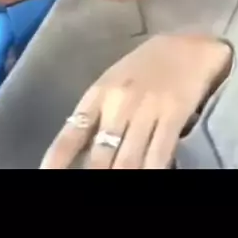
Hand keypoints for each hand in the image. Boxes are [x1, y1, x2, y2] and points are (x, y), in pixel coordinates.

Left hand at [40, 33, 232, 168]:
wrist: (190, 45)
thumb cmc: (148, 65)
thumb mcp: (114, 81)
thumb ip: (98, 112)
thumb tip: (79, 150)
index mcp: (99, 93)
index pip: (71, 134)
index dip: (57, 160)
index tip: (47, 174)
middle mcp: (118, 103)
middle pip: (99, 155)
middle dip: (93, 175)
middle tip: (89, 187)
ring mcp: (146, 110)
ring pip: (128, 161)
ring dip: (120, 177)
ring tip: (114, 191)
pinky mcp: (173, 115)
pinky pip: (158, 154)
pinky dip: (150, 171)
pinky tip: (145, 179)